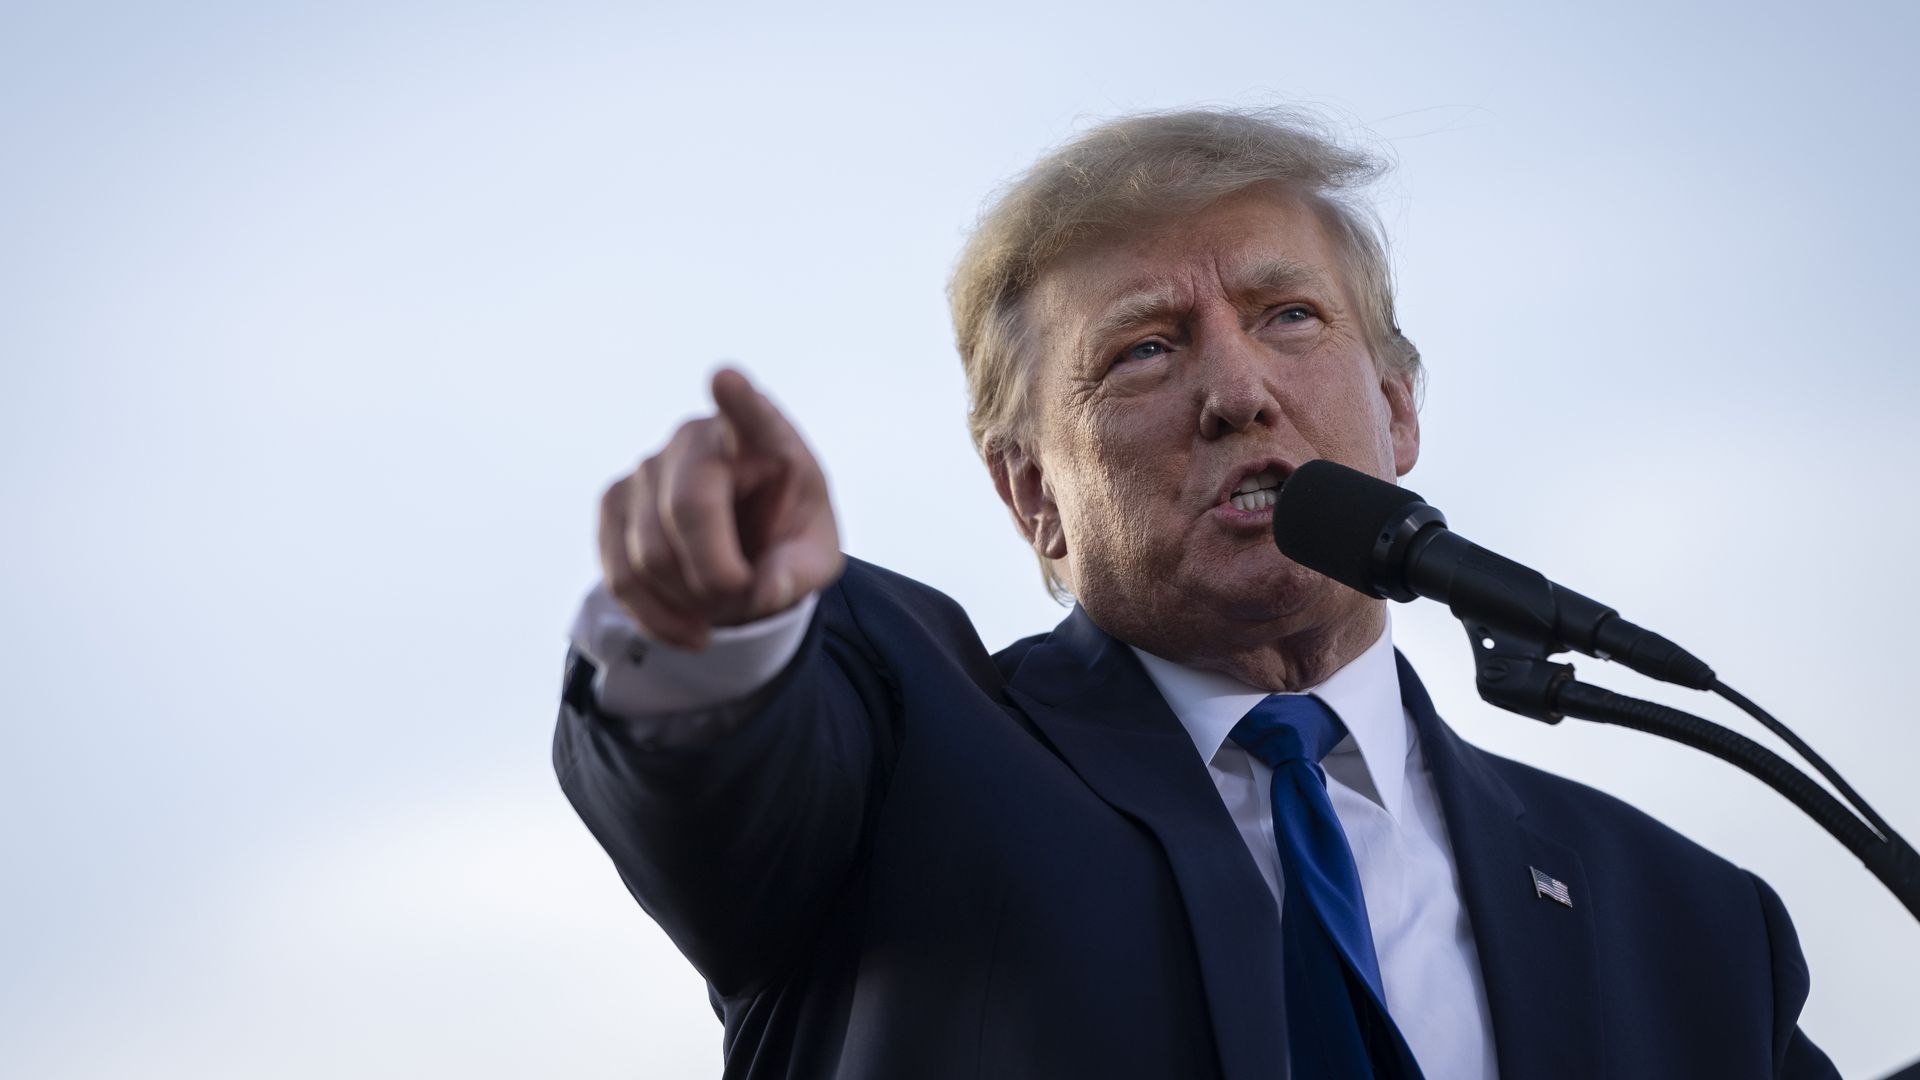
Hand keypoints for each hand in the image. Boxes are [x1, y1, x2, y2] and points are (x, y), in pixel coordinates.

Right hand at [598, 369, 842, 649]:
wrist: (743, 548)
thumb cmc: (785, 537)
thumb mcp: (815, 557)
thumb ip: (799, 572)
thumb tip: (764, 589)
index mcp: (763, 438)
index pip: (750, 413)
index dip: (737, 400)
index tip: (726, 381)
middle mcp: (697, 438)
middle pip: (688, 508)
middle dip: (716, 576)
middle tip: (742, 598)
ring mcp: (647, 466)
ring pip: (648, 553)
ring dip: (689, 602)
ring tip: (719, 606)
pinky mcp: (614, 503)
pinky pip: (619, 575)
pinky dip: (655, 617)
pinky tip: (689, 628)